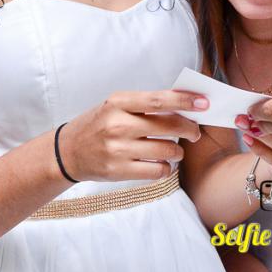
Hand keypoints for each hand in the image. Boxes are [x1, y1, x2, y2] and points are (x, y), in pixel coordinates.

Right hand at [58, 89, 208, 181]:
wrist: (67, 151)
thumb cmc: (100, 123)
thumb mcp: (118, 105)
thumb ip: (147, 103)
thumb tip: (185, 101)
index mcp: (119, 102)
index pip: (159, 100)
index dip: (185, 101)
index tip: (204, 103)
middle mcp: (118, 125)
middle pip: (168, 127)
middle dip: (190, 129)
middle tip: (195, 131)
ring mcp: (117, 150)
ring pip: (166, 151)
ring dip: (178, 151)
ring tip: (176, 149)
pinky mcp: (118, 172)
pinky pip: (156, 171)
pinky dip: (166, 168)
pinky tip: (164, 163)